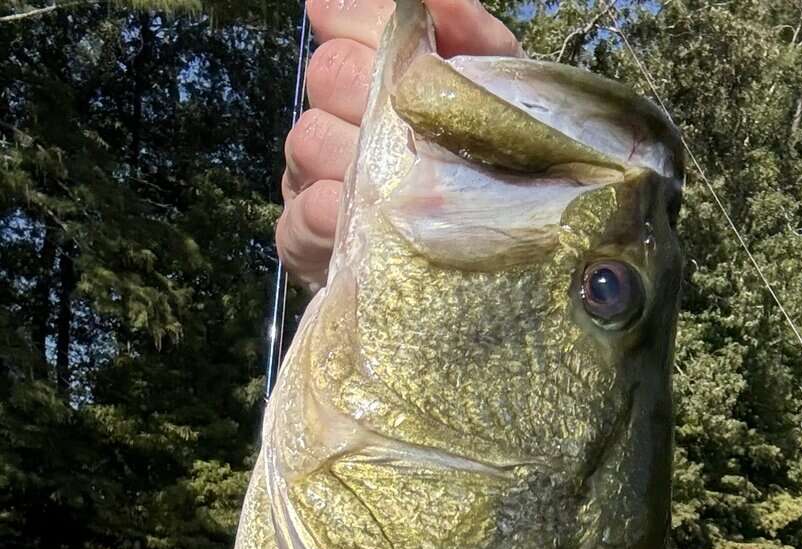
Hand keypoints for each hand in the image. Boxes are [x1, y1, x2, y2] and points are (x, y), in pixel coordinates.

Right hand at [277, 0, 520, 286]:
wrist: (491, 262)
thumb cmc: (492, 163)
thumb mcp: (496, 88)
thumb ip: (467, 29)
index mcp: (373, 66)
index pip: (341, 15)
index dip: (370, 25)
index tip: (412, 57)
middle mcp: (335, 112)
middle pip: (328, 73)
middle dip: (376, 94)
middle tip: (420, 131)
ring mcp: (311, 174)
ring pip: (309, 140)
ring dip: (354, 162)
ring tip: (400, 188)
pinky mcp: (303, 237)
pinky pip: (296, 216)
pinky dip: (327, 217)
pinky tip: (362, 226)